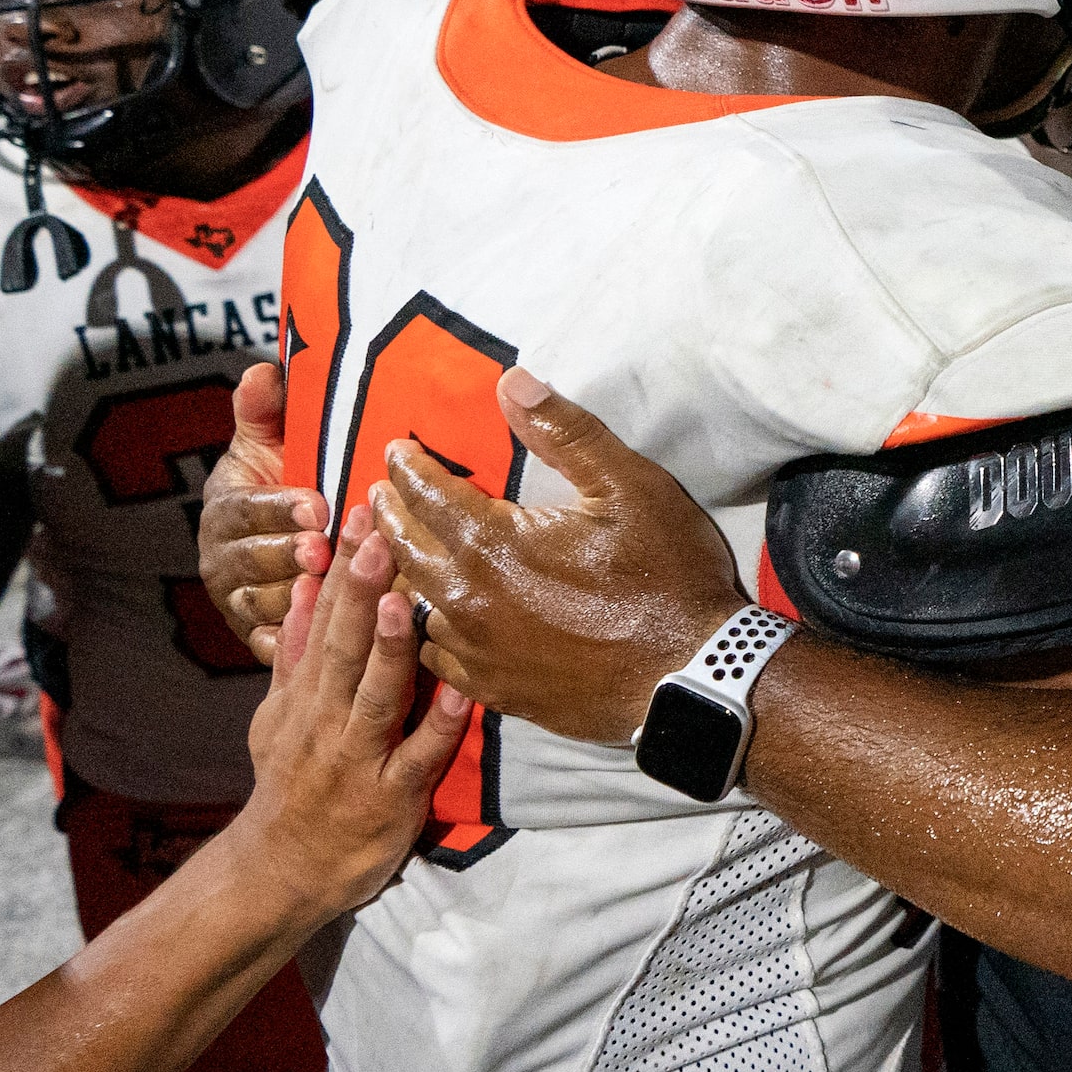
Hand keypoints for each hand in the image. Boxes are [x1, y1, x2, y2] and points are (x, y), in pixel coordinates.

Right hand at [199, 361, 328, 663]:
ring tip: (346, 590)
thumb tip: (262, 371)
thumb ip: (266, 411)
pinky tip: (339, 633)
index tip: (316, 506)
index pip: (243, 510)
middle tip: (327, 551)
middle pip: (251, 562)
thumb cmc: (290, 485)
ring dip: (304, 599)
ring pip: (266, 605)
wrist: (293, 547)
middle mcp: (221, 561)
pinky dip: (304, 641)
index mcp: (223, 512)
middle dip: (290, 556)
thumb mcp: (274, 445)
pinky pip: (277, 644)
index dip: (278, 509)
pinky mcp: (260, 638)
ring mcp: (239, 603)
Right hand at [234, 503, 472, 917]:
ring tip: (407, 598)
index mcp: (303, 693)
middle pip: (343, 646)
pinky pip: (420, 755)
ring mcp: (357, 757)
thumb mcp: (278, 715)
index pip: (321, 619)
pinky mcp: (390, 796)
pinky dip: (440, 722)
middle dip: (360, 591)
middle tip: (380, 533)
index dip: (339, 568)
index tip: (358, 514)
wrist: (280, 871)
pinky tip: (463, 687)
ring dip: (391, 648)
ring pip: (375, 695)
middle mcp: (325, 718)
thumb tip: (304, 584)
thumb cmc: (293, 781)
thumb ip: (296, 652)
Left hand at [374, 369, 746, 744]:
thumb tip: (510, 381)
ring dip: (401, 574)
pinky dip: (426, 631)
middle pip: (405, 548)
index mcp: (493, 543)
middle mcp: (469, 598)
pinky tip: (434, 621)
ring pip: (413, 606)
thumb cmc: (666, 575)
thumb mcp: (629, 487)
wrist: (692, 675)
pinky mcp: (495, 690)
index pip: (427, 493)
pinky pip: (438, 658)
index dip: (408, 466)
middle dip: (390, 514)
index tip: (396, 450)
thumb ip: (564, 433)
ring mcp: (478, 651)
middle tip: (379, 495)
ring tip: (400, 555)